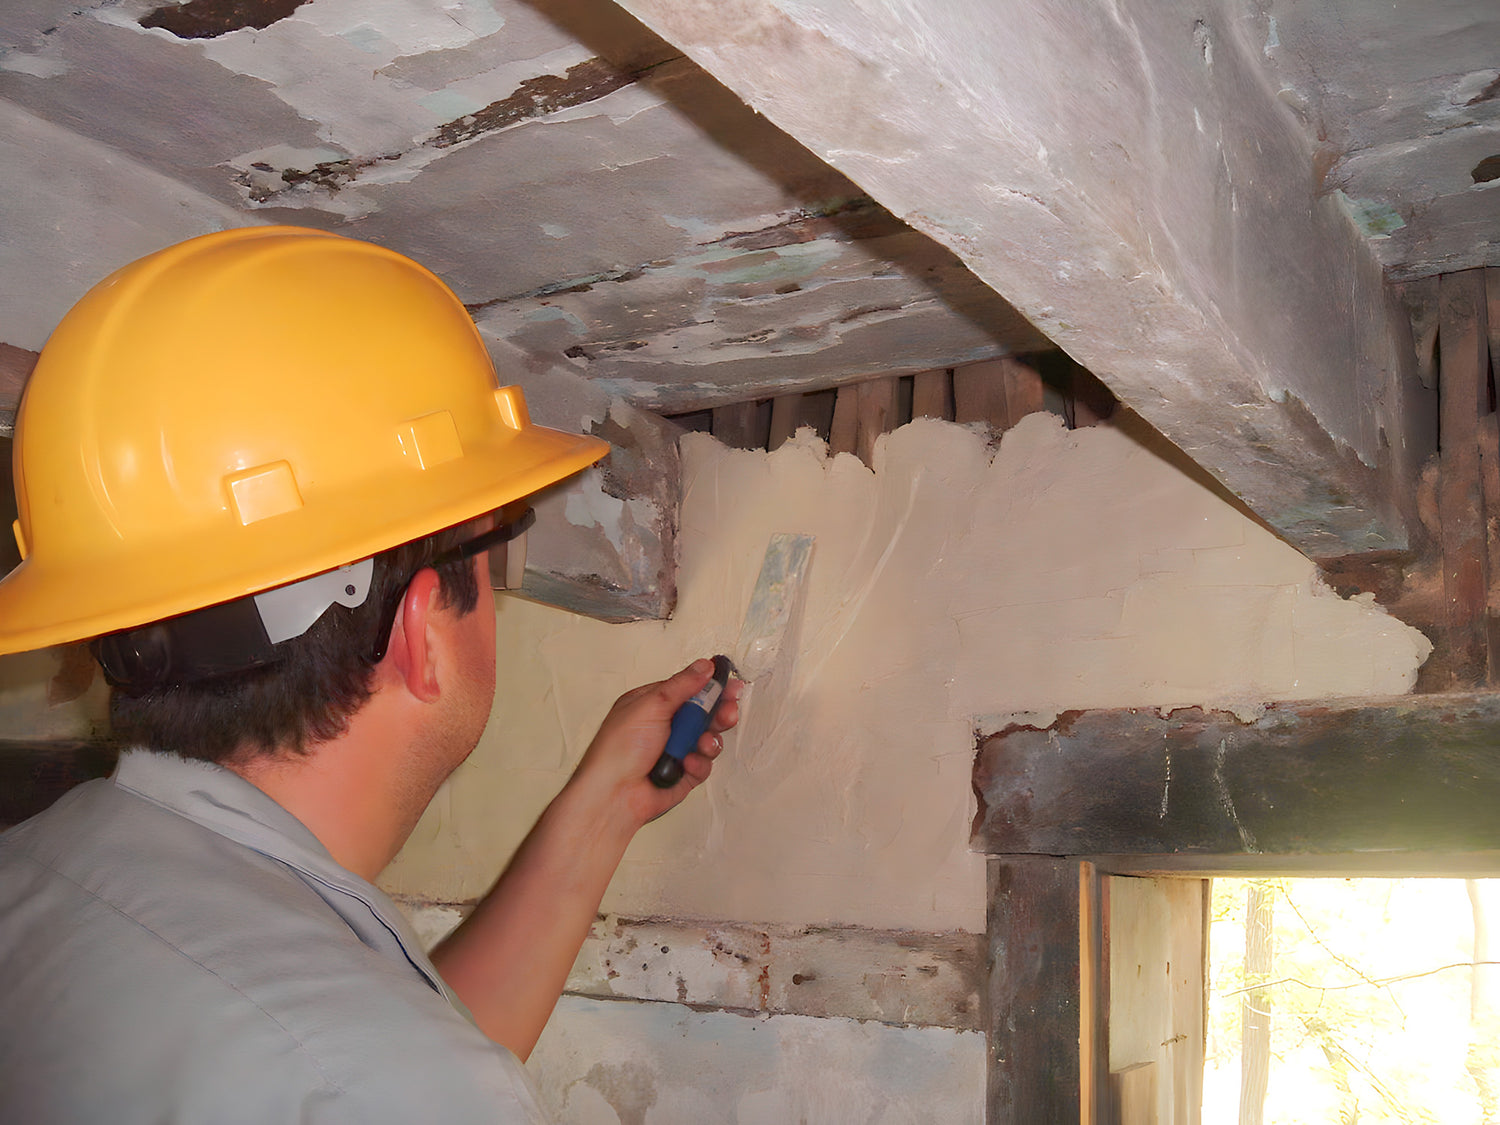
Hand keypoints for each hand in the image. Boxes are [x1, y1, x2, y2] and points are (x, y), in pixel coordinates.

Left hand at [567, 658, 742, 832]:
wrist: (613, 796)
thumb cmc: (619, 749)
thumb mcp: (651, 706)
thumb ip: (682, 685)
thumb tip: (704, 666)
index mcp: (652, 704)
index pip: (689, 689)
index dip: (711, 687)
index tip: (730, 685)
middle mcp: (664, 726)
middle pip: (703, 714)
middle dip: (718, 713)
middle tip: (727, 713)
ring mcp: (674, 750)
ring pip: (708, 739)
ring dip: (709, 741)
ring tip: (702, 743)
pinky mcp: (683, 774)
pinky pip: (703, 764)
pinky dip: (698, 764)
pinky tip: (686, 764)